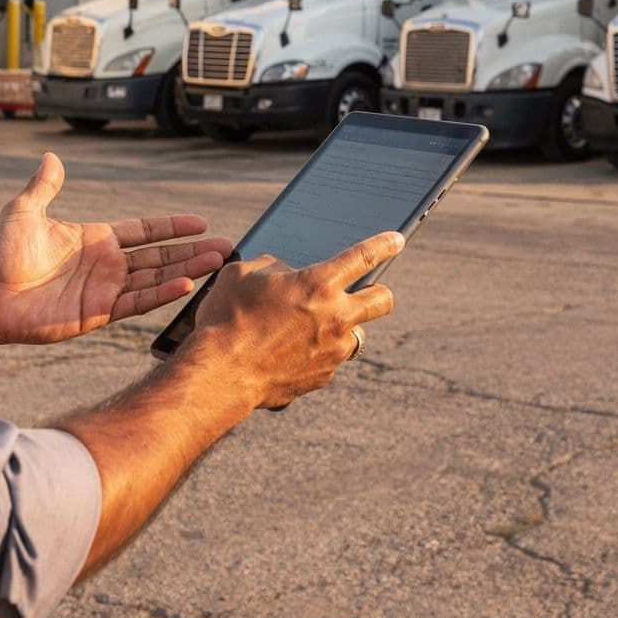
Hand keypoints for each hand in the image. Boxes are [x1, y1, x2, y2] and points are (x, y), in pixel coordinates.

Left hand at [0, 153, 231, 348]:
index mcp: (96, 239)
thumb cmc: (1, 254)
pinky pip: (137, 302)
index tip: (200, 222)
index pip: (144, 231)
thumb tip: (51, 156)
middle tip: (225, 245)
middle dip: (192, 250)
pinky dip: (162, 293)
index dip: (171, 227)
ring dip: (187, 270)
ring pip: (156, 277)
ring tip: (217, 262)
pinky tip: (185, 284)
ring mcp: (105, 290)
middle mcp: (106, 264)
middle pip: (159, 255)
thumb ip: (44, 187)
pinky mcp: (98, 313)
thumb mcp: (25, 211)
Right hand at [189, 231, 402, 409]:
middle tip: (367, 291)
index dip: (384, 245)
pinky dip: (318, 354)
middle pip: (383, 300)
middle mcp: (336, 317)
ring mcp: (333, 351)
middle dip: (380, 292)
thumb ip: (273, 268)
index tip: (397, 240)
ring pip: (357, 336)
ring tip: (317, 326)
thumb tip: (286, 274)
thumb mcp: (243, 275)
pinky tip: (291, 353)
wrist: (220, 374)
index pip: (363, 257)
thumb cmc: (226, 318)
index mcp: (318, 284)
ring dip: (344, 328)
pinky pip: (330, 361)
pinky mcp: (323, 377)